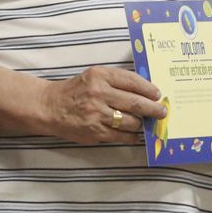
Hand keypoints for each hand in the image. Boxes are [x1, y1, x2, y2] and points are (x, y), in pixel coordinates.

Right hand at [39, 66, 164, 143]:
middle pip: (136, 103)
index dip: (149, 89)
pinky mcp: (95, 132)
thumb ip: (116, 81)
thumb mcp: (93, 77)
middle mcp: (98, 93)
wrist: (49, 107)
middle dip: (154, 109)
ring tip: (142, 122)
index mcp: (99, 75)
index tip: (158, 95)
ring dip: (141, 123)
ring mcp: (96, 114)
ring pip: (132, 122)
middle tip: (162, 112)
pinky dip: (132, 136)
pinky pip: (123, 136)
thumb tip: (146, 92)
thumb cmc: (75, 91)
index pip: (132, 81)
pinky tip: (133, 133)